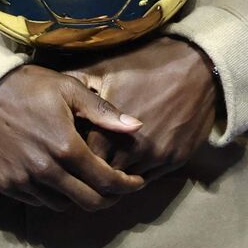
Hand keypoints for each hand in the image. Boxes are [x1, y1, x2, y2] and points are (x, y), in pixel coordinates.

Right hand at [0, 65, 145, 210]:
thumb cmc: (26, 87)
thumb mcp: (67, 89)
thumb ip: (103, 111)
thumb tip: (137, 127)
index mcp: (66, 146)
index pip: (106, 180)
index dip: (127, 185)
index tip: (137, 182)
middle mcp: (47, 170)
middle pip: (89, 201)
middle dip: (110, 199)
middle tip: (118, 190)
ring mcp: (24, 181)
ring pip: (64, 205)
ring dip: (80, 198)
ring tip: (88, 184)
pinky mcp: (7, 186)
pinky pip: (39, 202)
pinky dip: (54, 196)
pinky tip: (59, 181)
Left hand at [67, 37, 218, 180]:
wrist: (198, 66)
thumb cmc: (147, 64)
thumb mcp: (106, 68)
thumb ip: (77, 84)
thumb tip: (49, 88)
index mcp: (109, 131)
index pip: (83, 160)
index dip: (74, 158)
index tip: (68, 155)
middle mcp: (132, 151)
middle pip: (104, 177)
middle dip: (93, 174)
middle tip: (83, 171)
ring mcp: (157, 158)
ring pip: (128, 183)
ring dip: (116, 179)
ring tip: (105, 173)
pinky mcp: (176, 161)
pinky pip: (151, 179)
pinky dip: (138, 174)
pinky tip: (130, 166)